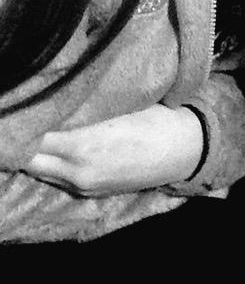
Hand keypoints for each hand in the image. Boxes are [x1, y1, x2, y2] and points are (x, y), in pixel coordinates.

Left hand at [24, 105, 203, 196]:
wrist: (185, 149)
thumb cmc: (155, 116)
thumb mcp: (118, 103)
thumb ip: (80, 104)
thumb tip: (48, 92)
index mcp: (84, 145)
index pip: (33, 136)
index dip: (23, 119)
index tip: (21, 100)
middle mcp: (77, 171)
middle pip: (28, 158)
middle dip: (22, 136)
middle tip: (21, 113)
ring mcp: (82, 185)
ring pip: (37, 170)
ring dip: (31, 150)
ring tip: (30, 126)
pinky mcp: (88, 191)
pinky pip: (54, 177)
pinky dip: (45, 161)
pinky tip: (47, 144)